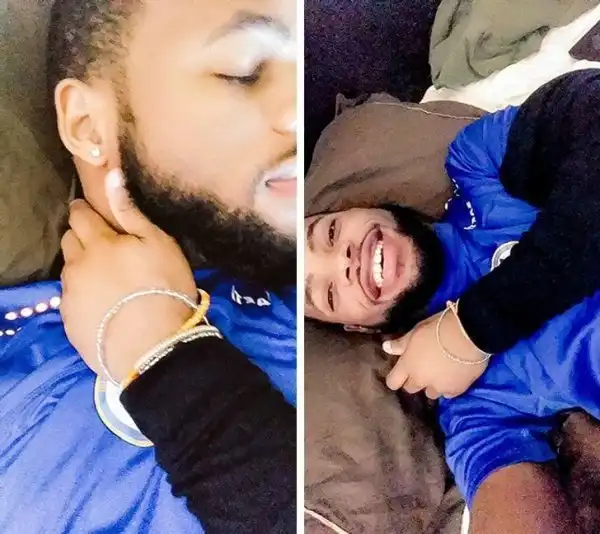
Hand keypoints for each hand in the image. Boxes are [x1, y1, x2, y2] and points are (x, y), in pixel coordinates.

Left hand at [60, 169, 196, 381]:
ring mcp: (70, 295)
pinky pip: (71, 297)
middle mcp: (76, 265)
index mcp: (98, 242)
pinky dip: (84, 293)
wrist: (153, 346)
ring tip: (107, 278)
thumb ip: (131, 211)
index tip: (94, 214)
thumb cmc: (164, 288)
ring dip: (83, 266)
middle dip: (82, 237)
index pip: (79, 215)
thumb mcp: (159, 244)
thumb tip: (112, 176)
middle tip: (105, 247)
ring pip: (69, 269)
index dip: (85, 211)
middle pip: (69, 240)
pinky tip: (104, 303)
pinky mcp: (70, 320)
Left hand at [383, 309, 489, 398]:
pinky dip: (448, 387)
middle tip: (422, 368)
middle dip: (414, 380)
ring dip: (432, 385)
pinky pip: (448, 393)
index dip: (395, 378)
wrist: (468, 334)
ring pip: (430, 393)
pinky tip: (453, 375)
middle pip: (411, 388)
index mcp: (407, 366)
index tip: (401, 372)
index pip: (393, 382)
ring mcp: (439, 387)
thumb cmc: (438, 328)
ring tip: (440, 372)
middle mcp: (420, 380)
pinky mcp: (456, 390)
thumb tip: (386, 348)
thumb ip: (400, 344)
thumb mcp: (415, 332)